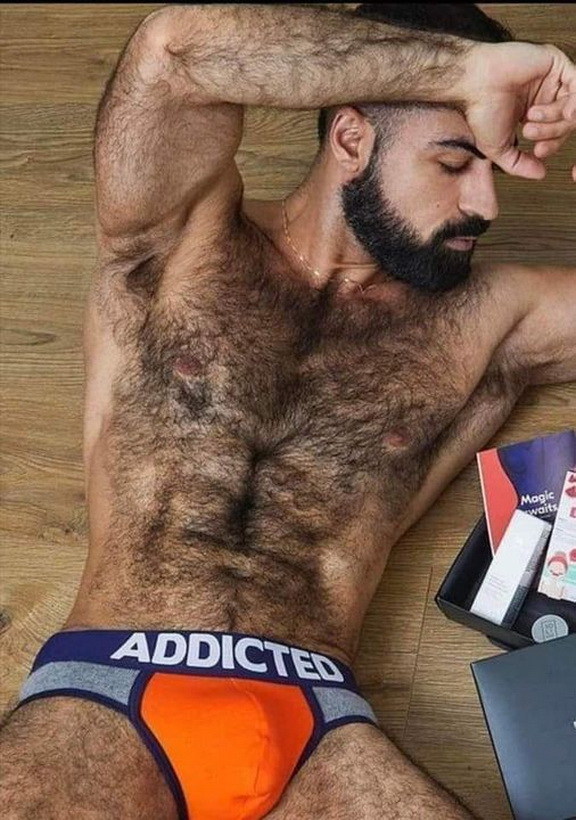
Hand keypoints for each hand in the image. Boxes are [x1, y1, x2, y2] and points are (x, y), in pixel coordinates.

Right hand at [462, 41, 575, 181]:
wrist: (475, 86)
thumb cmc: (480, 110)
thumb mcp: (499, 149)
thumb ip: (519, 164)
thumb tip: (540, 174)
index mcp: (532, 111)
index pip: (556, 131)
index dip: (552, 145)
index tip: (538, 151)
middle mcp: (543, 94)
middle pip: (566, 120)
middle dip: (552, 132)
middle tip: (530, 132)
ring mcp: (551, 79)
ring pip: (574, 104)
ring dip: (556, 118)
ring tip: (532, 117)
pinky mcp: (556, 63)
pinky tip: (566, 111)